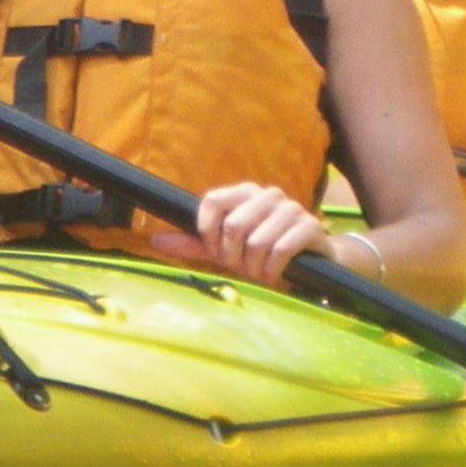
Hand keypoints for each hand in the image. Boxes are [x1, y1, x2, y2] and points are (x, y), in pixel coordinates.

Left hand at [144, 180, 334, 288]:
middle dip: (233, 257)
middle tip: (242, 268)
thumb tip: (155, 240)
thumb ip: (194, 244)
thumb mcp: (225, 250)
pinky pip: (281, 249)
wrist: (310, 261)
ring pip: (257, 241)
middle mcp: (268, 194)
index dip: (208, 233)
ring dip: (255, 267)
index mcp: (244, 192)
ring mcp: (291, 208)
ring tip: (259, 272)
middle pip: (233, 225)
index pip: (212, 201)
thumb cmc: (260, 254)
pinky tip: (275, 274)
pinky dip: (273, 270)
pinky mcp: (310, 226)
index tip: (215, 253)